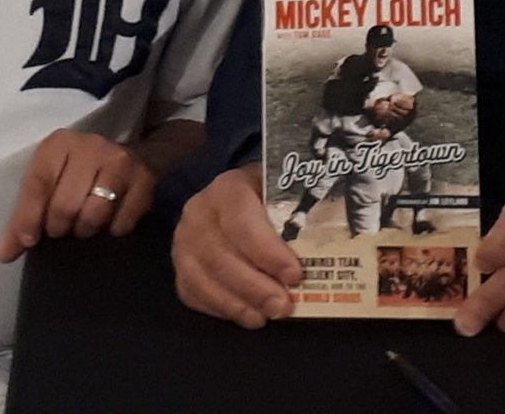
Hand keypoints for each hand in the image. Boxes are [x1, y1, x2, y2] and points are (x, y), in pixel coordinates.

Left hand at [0, 129, 155, 261]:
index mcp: (59, 143)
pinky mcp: (144, 178)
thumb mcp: (47, 184)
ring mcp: (119, 159)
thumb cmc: (76, 174)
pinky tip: (110, 223)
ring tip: (84, 226)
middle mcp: (90, 145)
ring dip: (86, 230)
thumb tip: (4, 254)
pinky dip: (113, 230)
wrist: (128, 159)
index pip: (38, 184)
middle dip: (60, 227)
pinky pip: (122, 221)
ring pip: (94, 213)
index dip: (29, 217)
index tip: (29, 241)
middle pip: (65, 204)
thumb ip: (24, 217)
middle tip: (63, 228)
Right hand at [172, 163, 302, 328]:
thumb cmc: (264, 198)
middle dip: (255, 287)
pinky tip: (248, 315)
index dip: (267, 252)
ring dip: (239, 304)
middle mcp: (198, 213)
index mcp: (227, 189)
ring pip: (204, 279)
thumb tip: (324, 253)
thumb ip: (296, 216)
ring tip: (268, 316)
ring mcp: (183, 242)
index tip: (294, 275)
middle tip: (284, 306)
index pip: (242, 221)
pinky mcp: (180, 268)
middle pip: (221, 256)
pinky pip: (194, 294)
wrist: (232, 198)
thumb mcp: (280, 193)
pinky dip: (222, 310)